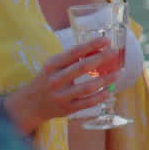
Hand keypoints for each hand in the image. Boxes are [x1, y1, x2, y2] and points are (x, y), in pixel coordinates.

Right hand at [7, 39, 123, 132]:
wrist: (29, 105)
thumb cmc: (46, 80)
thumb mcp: (53, 66)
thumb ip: (71, 58)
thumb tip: (97, 48)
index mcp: (52, 66)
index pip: (73, 52)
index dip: (91, 45)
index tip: (106, 40)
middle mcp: (55, 80)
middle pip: (82, 68)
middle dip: (101, 59)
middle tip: (114, 52)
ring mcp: (61, 96)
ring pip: (88, 87)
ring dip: (106, 79)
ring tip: (119, 72)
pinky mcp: (68, 109)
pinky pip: (88, 103)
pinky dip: (101, 96)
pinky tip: (110, 90)